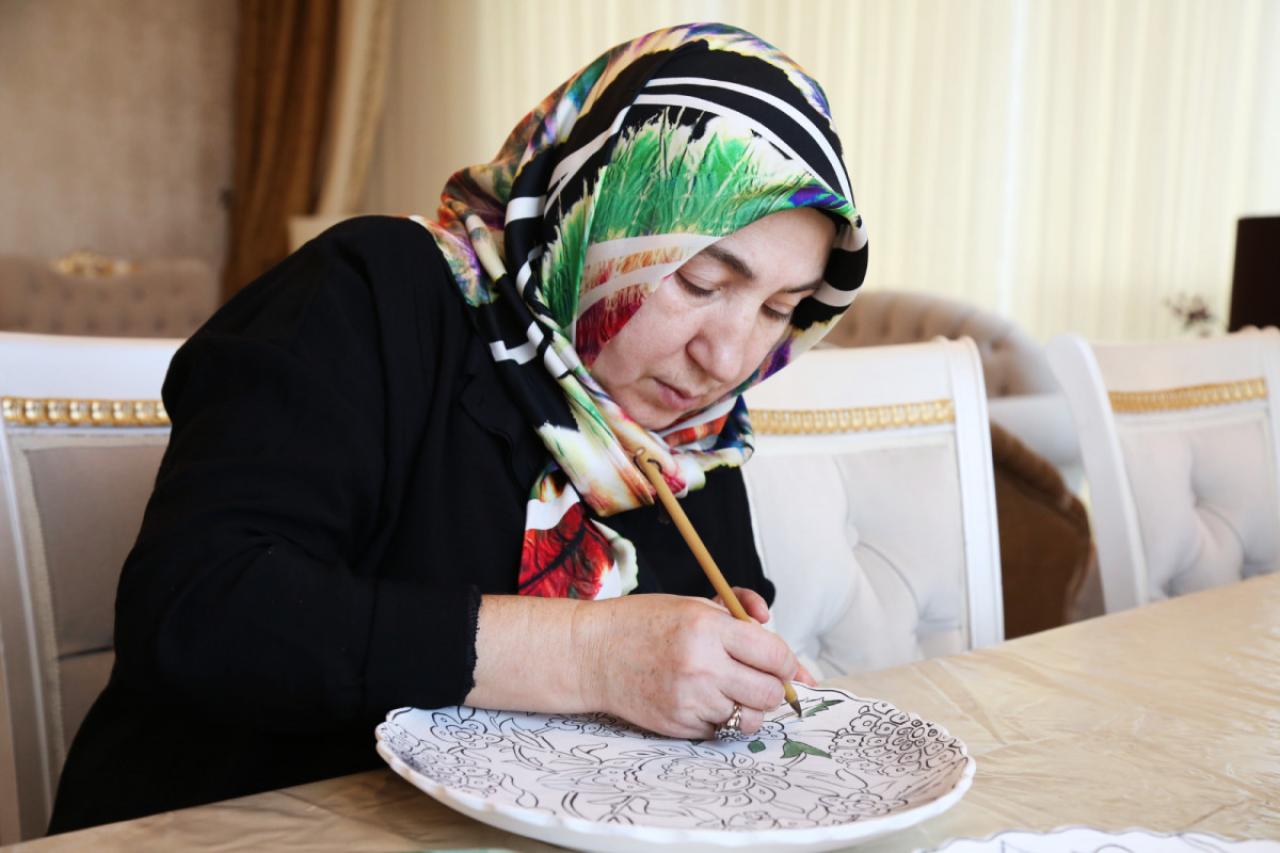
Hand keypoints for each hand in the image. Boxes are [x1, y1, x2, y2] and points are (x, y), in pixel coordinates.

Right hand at [576, 593, 797, 738]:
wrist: (593, 653)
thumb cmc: (646, 624)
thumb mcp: (694, 604)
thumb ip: (741, 612)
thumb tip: (777, 633)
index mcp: (708, 628)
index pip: (776, 655)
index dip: (787, 662)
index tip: (781, 664)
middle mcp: (702, 666)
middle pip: (770, 693)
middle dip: (773, 687)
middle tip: (759, 678)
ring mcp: (690, 700)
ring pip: (749, 717)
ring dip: (748, 706)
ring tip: (729, 689)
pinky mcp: (679, 725)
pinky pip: (721, 730)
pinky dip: (720, 717)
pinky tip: (702, 699)